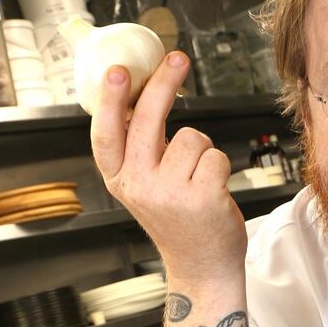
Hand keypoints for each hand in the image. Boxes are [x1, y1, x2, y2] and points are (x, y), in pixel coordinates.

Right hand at [89, 52, 246, 281]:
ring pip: (193, 137)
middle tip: (178, 58)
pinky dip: (220, 166)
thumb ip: (142, 151)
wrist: (203, 268)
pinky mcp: (202, 197)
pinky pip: (215, 155)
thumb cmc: (179, 222)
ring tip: (200, 179)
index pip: (107, 134)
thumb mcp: (147, 188)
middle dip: (164, 83)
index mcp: (120, 181)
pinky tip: (214, 189)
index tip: (117, 71)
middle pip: (148, 120)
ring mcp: (170, 193)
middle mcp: (139, 186)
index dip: (110, 100)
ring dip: (203, 150)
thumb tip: (143, 98)